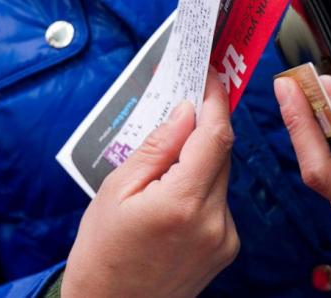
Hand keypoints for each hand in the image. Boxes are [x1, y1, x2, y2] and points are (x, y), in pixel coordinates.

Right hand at [63, 72, 238, 296]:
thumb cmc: (103, 253)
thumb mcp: (117, 190)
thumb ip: (157, 147)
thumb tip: (185, 112)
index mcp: (182, 203)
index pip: (214, 136)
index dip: (215, 100)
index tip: (210, 77)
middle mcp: (213, 221)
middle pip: (221, 154)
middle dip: (203, 127)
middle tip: (183, 107)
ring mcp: (224, 237)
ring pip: (221, 176)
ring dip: (200, 159)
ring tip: (165, 165)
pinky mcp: (227, 248)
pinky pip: (220, 201)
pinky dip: (202, 187)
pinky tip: (174, 196)